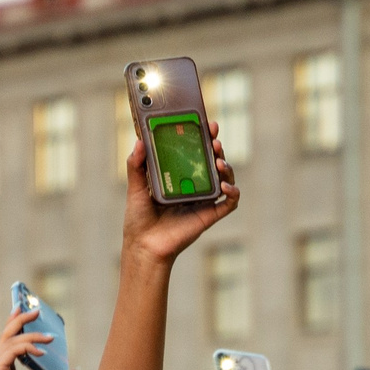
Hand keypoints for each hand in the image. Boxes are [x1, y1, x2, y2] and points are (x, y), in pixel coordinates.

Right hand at [0, 302, 75, 369]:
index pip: (9, 343)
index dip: (16, 325)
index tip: (26, 311)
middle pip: (6, 336)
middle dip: (20, 320)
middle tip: (36, 310)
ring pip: (10, 341)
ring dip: (31, 335)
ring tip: (50, 337)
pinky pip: (12, 351)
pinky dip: (27, 347)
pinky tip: (42, 350)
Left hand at [119, 125, 238, 264]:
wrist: (144, 246)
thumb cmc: (139, 218)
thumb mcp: (136, 187)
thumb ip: (136, 165)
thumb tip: (139, 142)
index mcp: (179, 174)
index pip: (195, 150)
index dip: (204, 136)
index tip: (207, 123)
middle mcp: (194, 184)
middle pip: (213, 160)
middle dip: (217, 147)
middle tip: (215, 139)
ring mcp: (204, 199)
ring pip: (226, 177)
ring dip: (227, 166)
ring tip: (220, 161)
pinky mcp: (210, 215)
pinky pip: (230, 202)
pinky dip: (233, 192)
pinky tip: (225, 185)